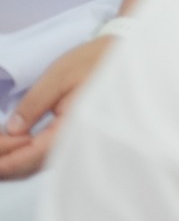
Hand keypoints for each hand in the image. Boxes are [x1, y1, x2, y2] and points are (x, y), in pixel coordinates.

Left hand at [0, 37, 110, 178]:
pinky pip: (46, 153)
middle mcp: (75, 141)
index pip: (30, 155)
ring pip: (37, 162)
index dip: (4, 160)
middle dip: (5, 163)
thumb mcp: (58, 77)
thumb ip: (33, 105)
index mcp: (72, 128)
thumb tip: (11, 131)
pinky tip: (13, 143)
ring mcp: (76, 140)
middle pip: (32, 165)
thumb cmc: (94, 62)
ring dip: (14, 160)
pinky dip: (25, 153)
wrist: (124, 55)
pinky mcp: (74, 135)